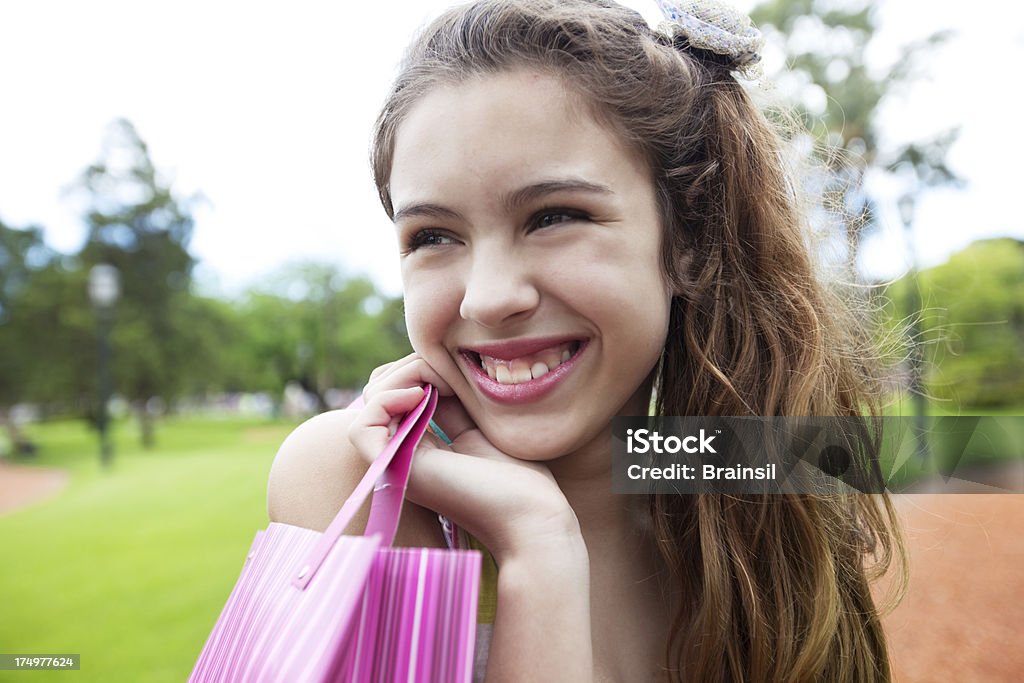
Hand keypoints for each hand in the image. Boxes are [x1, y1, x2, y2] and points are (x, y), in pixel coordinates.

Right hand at [350, 355, 581, 563]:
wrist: (531, 516)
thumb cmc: (519, 477)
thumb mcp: (479, 423)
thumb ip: (451, 401)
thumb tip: (430, 367)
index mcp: (420, 446)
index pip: (395, 393)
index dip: (417, 369)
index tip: (455, 372)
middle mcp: (402, 456)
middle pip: (378, 393)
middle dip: (409, 366)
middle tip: (449, 373)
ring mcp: (396, 465)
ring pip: (368, 404)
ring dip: (401, 377)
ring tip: (440, 381)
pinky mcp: (397, 472)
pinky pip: (362, 428)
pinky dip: (386, 400)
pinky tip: (420, 395)